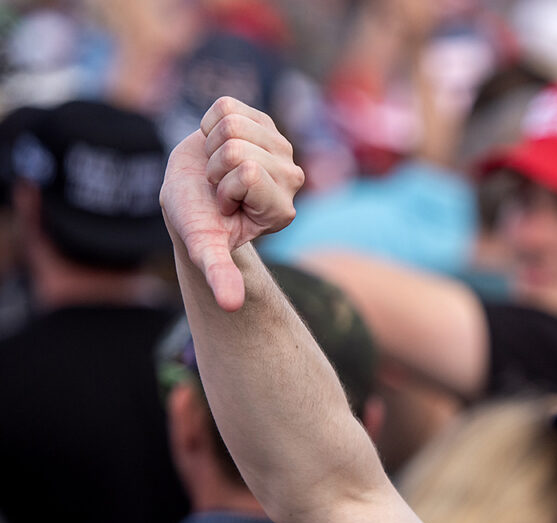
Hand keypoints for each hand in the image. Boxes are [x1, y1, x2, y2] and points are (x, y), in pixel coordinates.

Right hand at [160, 98, 304, 310]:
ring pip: (233, 124)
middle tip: (218, 187)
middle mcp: (291, 179)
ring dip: (213, 145)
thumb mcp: (205, 247)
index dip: (224, 187)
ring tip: (217, 168)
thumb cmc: (197, 220)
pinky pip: (227, 106)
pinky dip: (209, 123)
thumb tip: (230, 306)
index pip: (250, 173)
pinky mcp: (264, 121)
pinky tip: (216, 144)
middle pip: (239, 149)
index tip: (224, 206)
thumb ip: (220, 272)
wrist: (188, 194)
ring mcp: (281, 148)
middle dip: (216, 167)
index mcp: (283, 210)